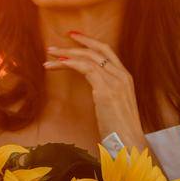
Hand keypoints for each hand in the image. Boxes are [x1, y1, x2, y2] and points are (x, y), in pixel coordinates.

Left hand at [43, 30, 147, 151]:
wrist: (129, 143)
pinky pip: (86, 69)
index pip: (107, 52)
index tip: (74, 38)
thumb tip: (95, 91)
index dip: (90, 42)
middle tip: (55, 46)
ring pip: (89, 58)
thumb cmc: (120, 130)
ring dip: (67, 55)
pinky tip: (59, 64)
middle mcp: (122, 76)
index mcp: (125, 78)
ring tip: (50, 55)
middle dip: (75, 44)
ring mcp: (115, 81)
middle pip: (97, 51)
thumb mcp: (115, 106)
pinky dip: (70, 64)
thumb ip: (107, 94)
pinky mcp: (106, 90)